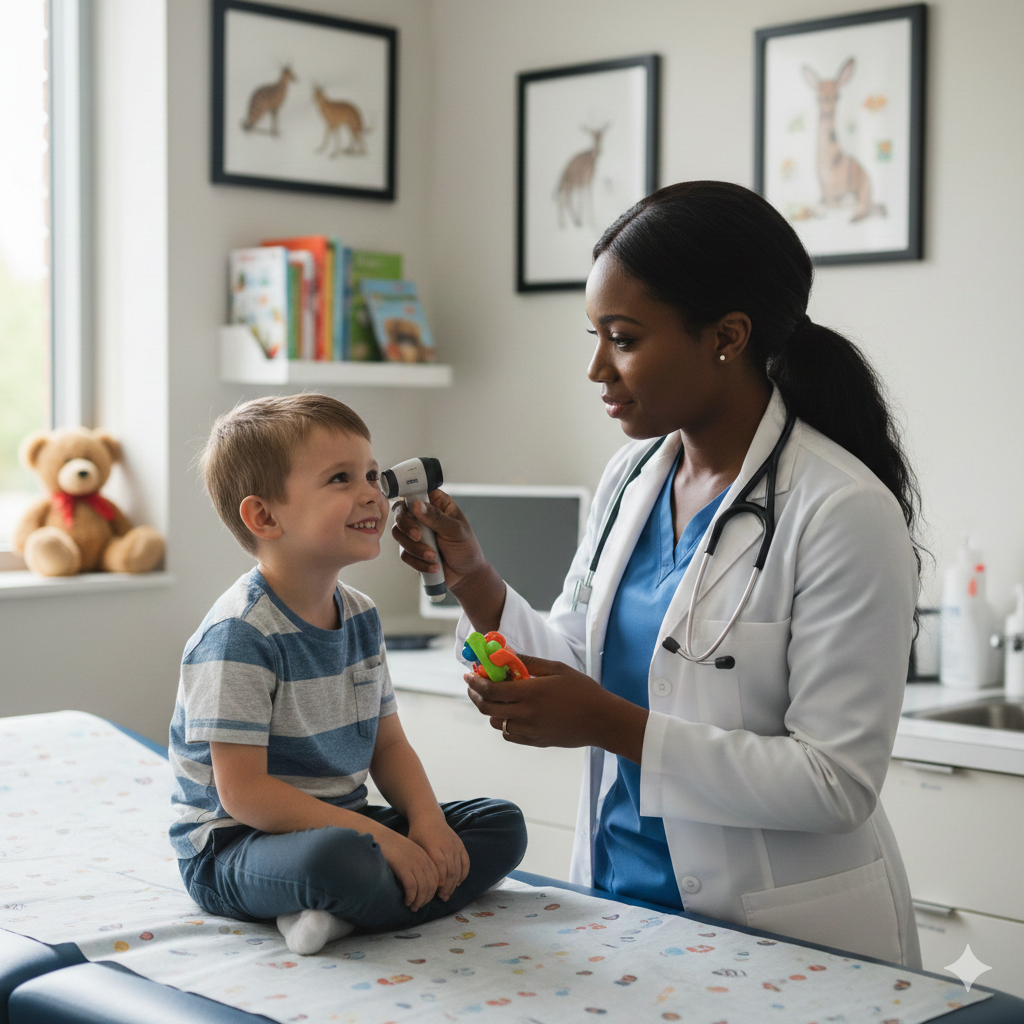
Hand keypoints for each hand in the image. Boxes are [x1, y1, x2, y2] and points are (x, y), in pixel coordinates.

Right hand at [374, 828, 439, 911]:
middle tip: (418, 907)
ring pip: (423, 888)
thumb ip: (415, 865)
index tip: (425, 900)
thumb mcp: (408, 854)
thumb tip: (418, 885)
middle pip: (432, 885)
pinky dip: (411, 897)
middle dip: (427, 899)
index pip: (436, 878)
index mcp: (425, 856)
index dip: (432, 892)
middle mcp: (422, 859)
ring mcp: (413, 863)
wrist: (379, 836)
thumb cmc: (392, 847)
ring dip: (419, 901)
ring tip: (413, 907)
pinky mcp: (404, 867)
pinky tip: (406, 901)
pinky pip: (412, 887)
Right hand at [390, 489, 487, 592]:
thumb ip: (436, 518)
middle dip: (407, 526)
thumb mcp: (456, 530)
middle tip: (418, 537)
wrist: (465, 575)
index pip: (416, 491)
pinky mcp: (411, 550)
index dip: (408, 494)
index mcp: (436, 503)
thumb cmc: (466, 548)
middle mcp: (422, 516)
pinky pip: (404, 554)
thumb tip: (416, 505)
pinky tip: (434, 567)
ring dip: (415, 549)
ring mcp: (415, 533)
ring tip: (433, 557)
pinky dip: (418, 562)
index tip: (409, 507)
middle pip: (400, 512)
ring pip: (398, 534)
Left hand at [408, 816, 469, 900]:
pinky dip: (464, 873)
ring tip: (448, 894)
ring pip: (459, 868)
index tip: (437, 891)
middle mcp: (447, 845)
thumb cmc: (417, 834)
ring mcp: (455, 844)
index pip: (440, 865)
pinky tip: (458, 883)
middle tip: (443, 898)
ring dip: (454, 883)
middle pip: (451, 869)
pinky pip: (466, 862)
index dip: (441, 880)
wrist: (428, 817)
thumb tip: (415, 883)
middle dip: (447, 886)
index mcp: (434, 846)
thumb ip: (417, 862)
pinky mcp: (460, 845)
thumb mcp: (413, 847)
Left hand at [464, 655, 648, 761]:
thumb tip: (508, 654)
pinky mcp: (535, 742)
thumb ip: (529, 662)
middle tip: (474, 685)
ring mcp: (530, 731)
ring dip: (490, 709)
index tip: (469, 674)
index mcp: (530, 693)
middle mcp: (526, 714)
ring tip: (495, 697)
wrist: (602, 721)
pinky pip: (509, 735)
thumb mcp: (557, 669)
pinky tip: (511, 713)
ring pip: (496, 723)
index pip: (491, 689)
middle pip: (487, 708)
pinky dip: (504, 724)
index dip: (475, 682)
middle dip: (475, 695)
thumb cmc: (583, 691)